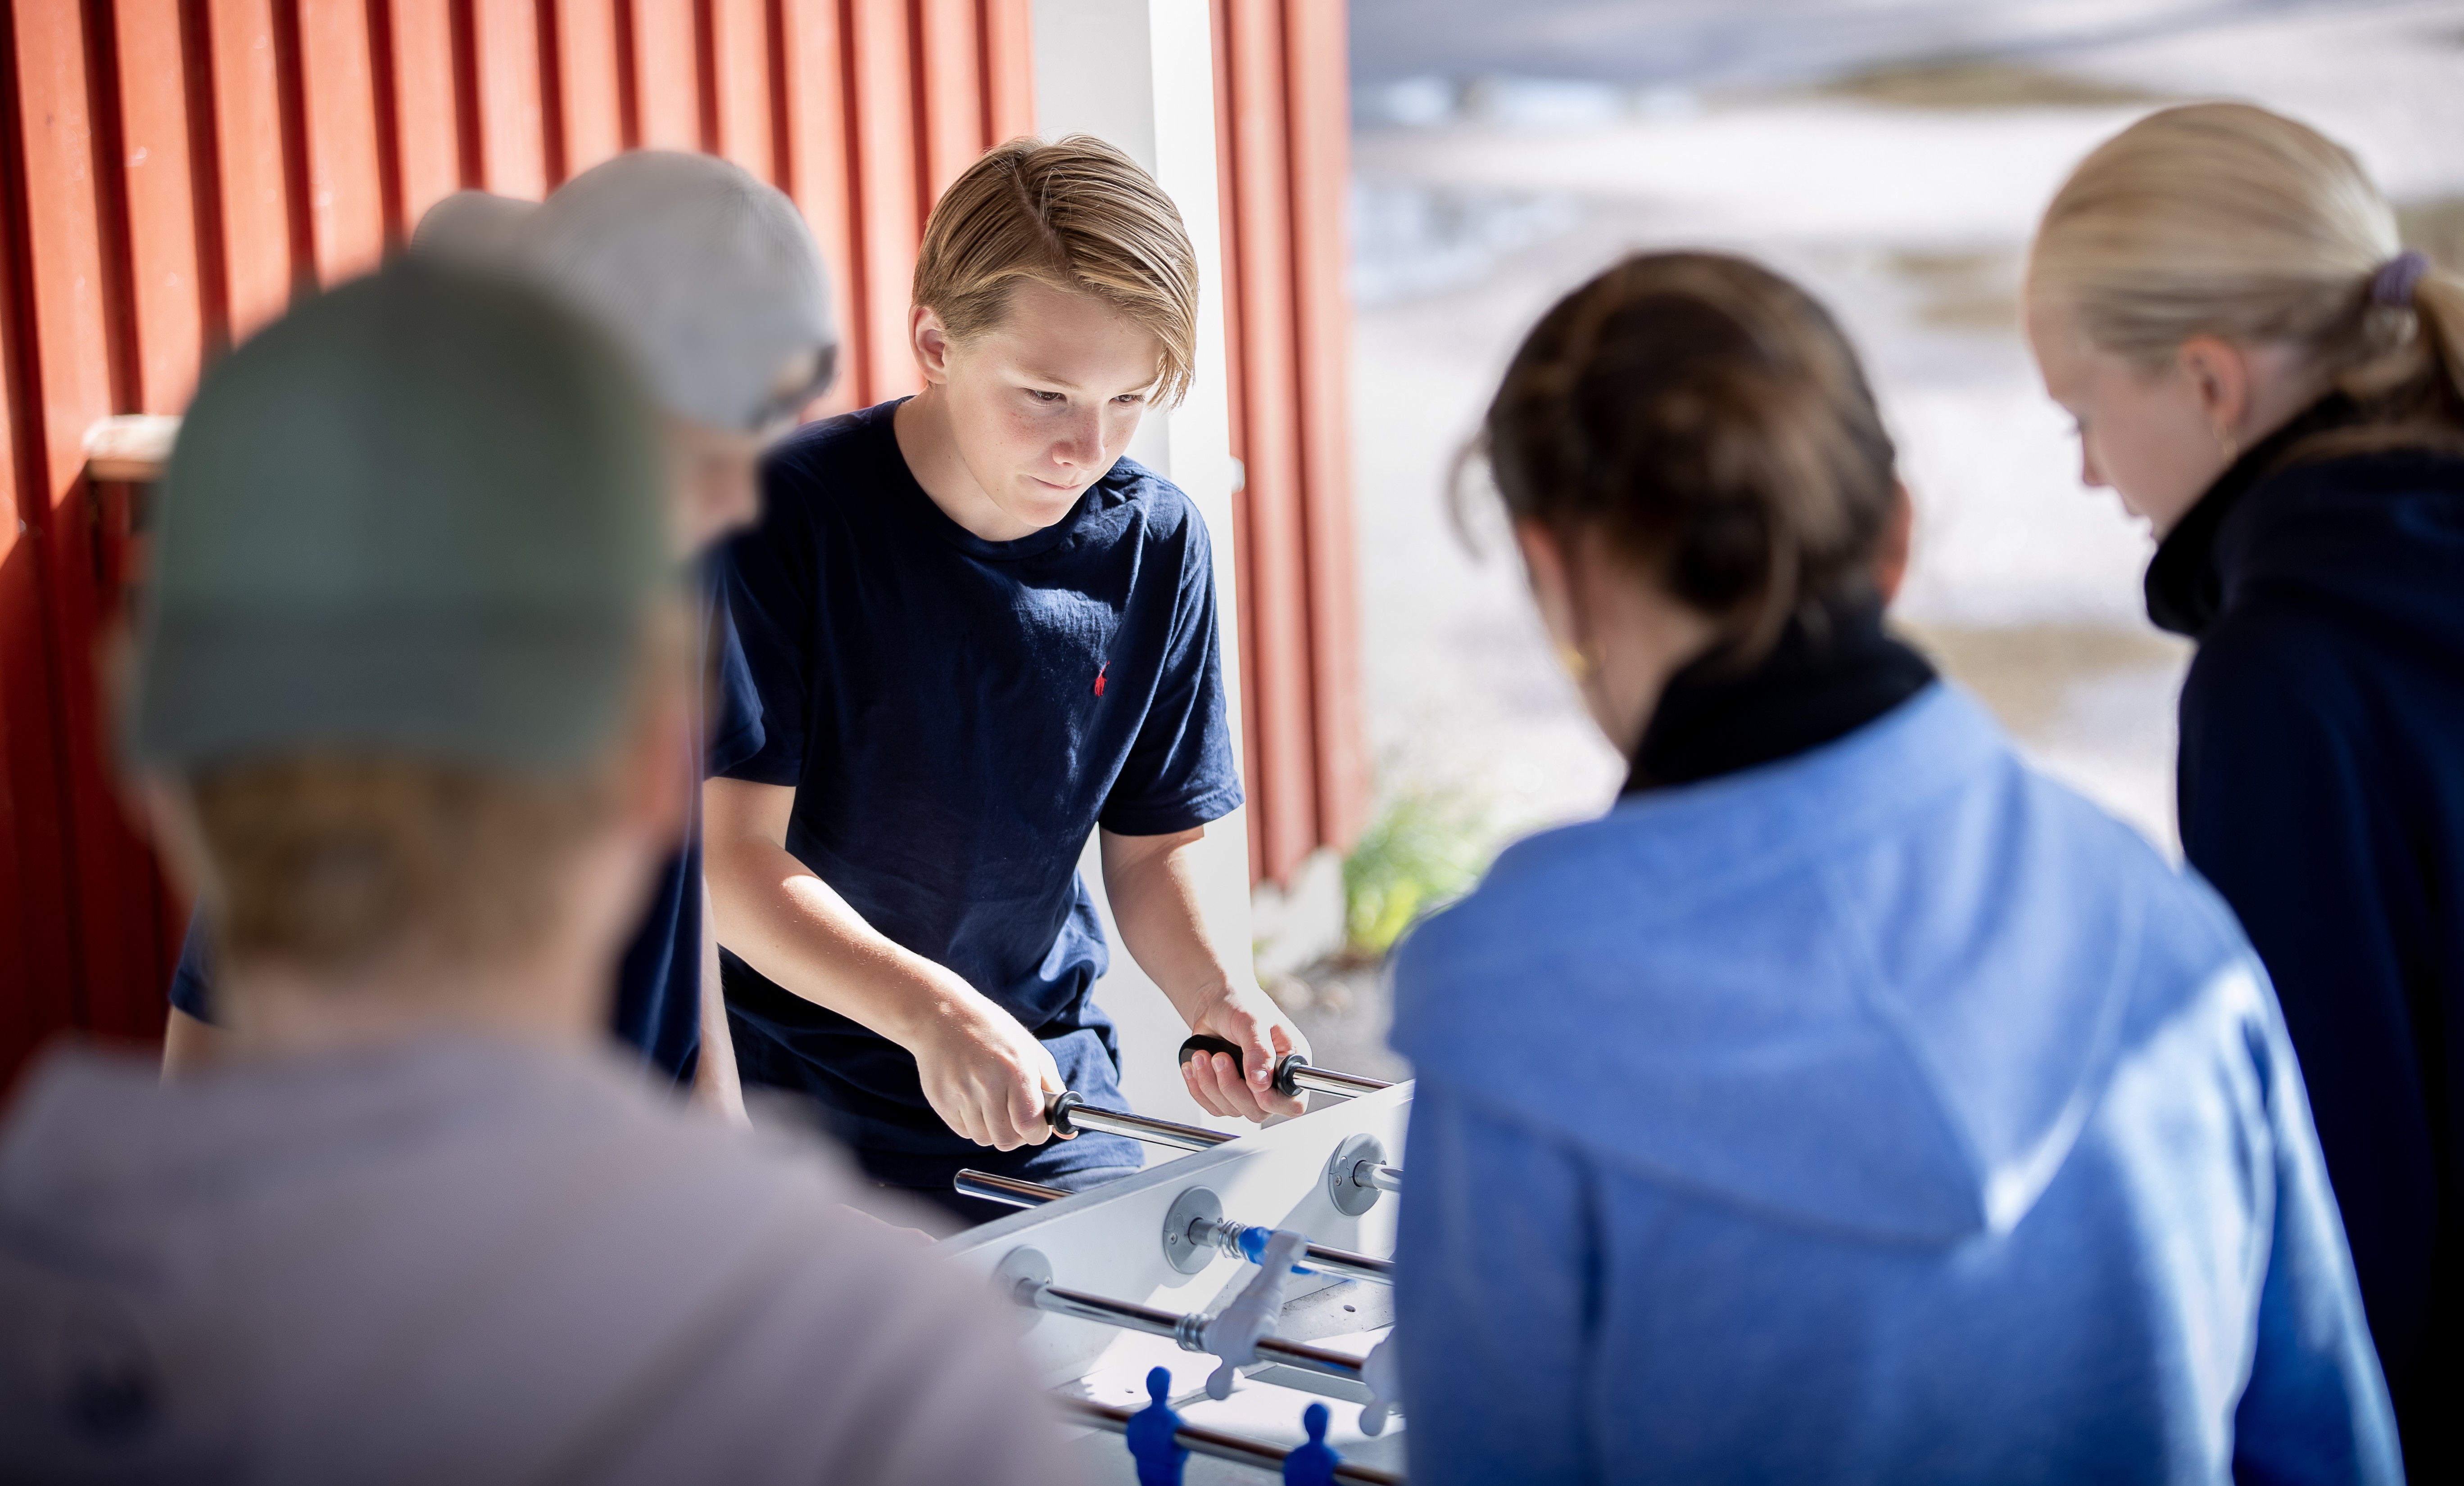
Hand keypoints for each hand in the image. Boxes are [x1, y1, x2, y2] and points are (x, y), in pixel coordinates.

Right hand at [906, 967, 1068, 1150]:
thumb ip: (1053, 1091)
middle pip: (1006, 1141)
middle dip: (1017, 1135)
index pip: (1030, 1127)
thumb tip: (1069, 1132)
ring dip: (994, 1129)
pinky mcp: (940, 1101)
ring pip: (984, 1139)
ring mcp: (960, 1094)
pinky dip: (973, 1123)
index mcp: (1015, 1070)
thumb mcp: (1032, 1052)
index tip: (1038, 1126)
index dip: (1038, 1133)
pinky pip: (964, 1131)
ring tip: (993, 1102)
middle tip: (1017, 1117)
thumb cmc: (993, 1031)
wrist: (942, 1014)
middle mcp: (987, 1084)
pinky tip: (974, 1099)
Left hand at [1181, 980, 1309, 1121]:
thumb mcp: (1253, 1021)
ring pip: (1231, 1110)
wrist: (1218, 1006)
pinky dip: (1198, 1088)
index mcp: (1290, 1065)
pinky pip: (1212, 1106)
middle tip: (1219, 1057)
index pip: (1293, 1103)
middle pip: (1257, 1112)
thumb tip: (1260, 1082)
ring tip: (1202, 1055)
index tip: (1252, 1082)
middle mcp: (1272, 1083)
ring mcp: (1249, 1091)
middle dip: (1231, 1086)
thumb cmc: (1241, 1006)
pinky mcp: (1227, 1093)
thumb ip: (1259, 1051)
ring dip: (1210, 1084)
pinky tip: (1195, 1065)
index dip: (1272, 1101)